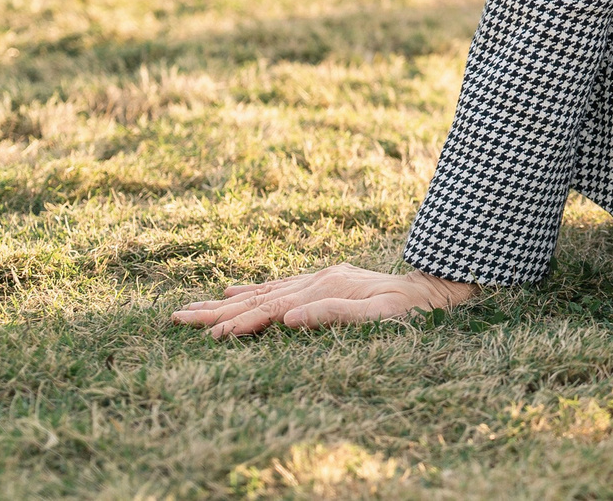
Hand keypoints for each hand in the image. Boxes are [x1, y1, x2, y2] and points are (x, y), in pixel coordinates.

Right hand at [173, 264, 475, 337]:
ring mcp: (321, 278)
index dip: (241, 322)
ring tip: (196, 307)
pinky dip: (254, 291)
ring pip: (265, 291)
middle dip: (218, 310)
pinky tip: (237, 292)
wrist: (434, 289)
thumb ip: (334, 314)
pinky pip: (281, 287)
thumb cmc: (409, 310)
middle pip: (260, 297)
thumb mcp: (379, 316)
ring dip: (229, 302)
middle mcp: (319, 278)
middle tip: (178, 317)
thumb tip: (289, 317)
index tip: (211, 335)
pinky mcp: (326, 281)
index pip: (273, 308)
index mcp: (327, 287)